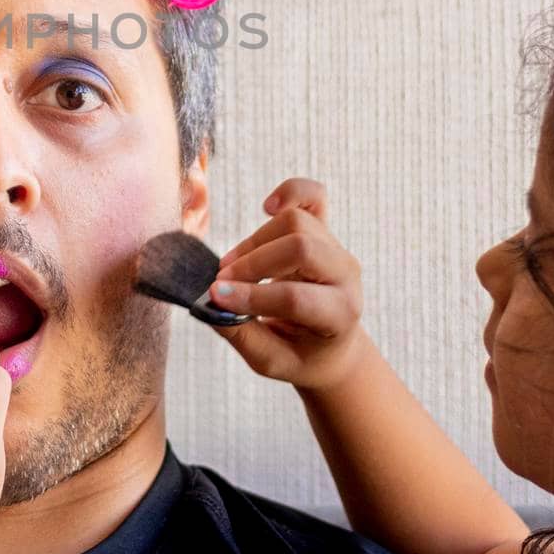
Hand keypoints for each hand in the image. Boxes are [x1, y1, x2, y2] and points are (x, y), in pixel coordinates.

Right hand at [208, 177, 366, 391]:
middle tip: (221, 282)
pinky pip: (313, 196)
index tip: (215, 296)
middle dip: (252, 262)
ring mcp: (337, 248)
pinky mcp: (325, 230)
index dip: (252, 295)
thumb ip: (240, 334)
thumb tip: (208, 304)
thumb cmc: (300, 355)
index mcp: (340, 314)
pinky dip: (290, 193)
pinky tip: (268, 208)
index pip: (295, 297)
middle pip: (300, 247)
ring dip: (255, 242)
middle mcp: (345, 275)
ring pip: (295, 222)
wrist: (331, 345)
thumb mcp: (271, 360)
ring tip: (234, 266)